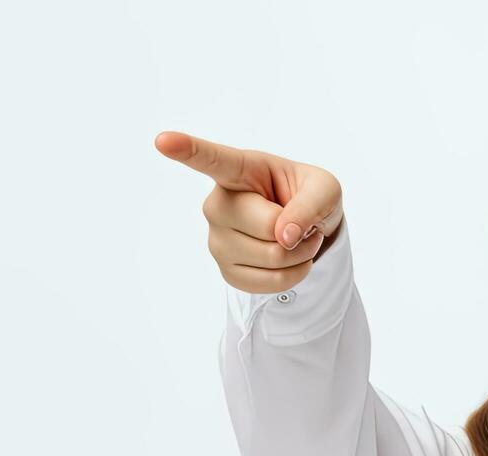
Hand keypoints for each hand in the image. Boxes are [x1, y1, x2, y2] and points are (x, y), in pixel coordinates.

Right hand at [155, 130, 344, 294]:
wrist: (306, 231)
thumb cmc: (308, 197)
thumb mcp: (325, 188)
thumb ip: (310, 203)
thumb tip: (283, 236)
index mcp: (238, 170)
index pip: (210, 159)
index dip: (186, 150)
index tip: (162, 140)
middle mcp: (218, 204)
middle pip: (268, 227)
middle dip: (300, 231)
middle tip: (300, 222)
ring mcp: (217, 239)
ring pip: (273, 258)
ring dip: (301, 254)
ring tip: (295, 238)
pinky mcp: (227, 271)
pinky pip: (271, 282)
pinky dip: (295, 274)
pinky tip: (288, 259)